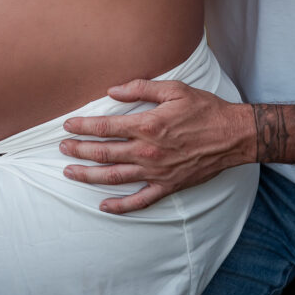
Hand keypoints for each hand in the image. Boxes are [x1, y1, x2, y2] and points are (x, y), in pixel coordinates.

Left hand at [60, 80, 255, 213]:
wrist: (232, 136)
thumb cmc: (204, 109)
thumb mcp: (174, 89)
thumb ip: (141, 88)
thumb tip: (113, 90)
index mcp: (148, 125)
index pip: (105, 127)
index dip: (83, 127)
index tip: (67, 125)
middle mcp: (148, 151)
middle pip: (104, 153)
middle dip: (79, 151)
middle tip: (62, 148)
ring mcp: (156, 172)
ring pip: (114, 178)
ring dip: (89, 176)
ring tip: (70, 172)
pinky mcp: (167, 186)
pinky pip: (139, 201)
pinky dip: (120, 206)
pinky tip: (103, 205)